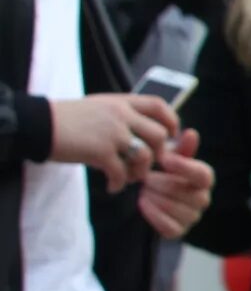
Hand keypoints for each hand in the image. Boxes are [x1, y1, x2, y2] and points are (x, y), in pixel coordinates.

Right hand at [49, 93, 178, 192]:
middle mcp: (121, 115)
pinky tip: (112, 187)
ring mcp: (112, 133)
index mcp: (121, 102)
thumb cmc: (66, 119)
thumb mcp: (98, 107)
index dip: (171, 121)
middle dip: (158, 154)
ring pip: (145, 156)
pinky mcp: (100, 151)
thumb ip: (121, 115)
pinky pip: (121, 172)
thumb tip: (142, 133)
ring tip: (128, 178)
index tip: (171, 137)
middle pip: (159, 135)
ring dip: (140, 172)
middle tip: (147, 166)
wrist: (38, 124)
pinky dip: (119, 184)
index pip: (159, 106)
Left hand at [136, 130, 210, 239]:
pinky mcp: (179, 231)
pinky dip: (153, 214)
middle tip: (144, 178)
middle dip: (161, 184)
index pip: (202, 174)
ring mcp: (192, 216)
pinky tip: (142, 203)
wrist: (150, 198)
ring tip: (142, 189)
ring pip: (175, 208)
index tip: (164, 160)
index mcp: (204, 179)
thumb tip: (191, 133)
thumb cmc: (163, 174)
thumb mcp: (170, 159)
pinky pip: (168, 226)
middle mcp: (203, 199)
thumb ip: (180, 148)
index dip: (184, 167)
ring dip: (154, 198)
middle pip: (185, 192)